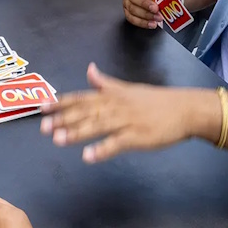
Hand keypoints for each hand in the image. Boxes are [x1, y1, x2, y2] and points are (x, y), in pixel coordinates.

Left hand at [39, 63, 199, 163]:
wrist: (185, 109)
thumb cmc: (156, 100)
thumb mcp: (128, 88)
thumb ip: (105, 83)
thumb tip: (89, 70)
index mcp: (112, 95)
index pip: (82, 97)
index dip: (61, 103)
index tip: (42, 108)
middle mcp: (116, 106)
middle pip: (86, 112)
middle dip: (64, 119)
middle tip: (44, 127)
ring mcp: (127, 121)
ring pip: (98, 126)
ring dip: (78, 133)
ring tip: (58, 140)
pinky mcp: (138, 136)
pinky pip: (117, 143)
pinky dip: (102, 149)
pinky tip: (88, 157)